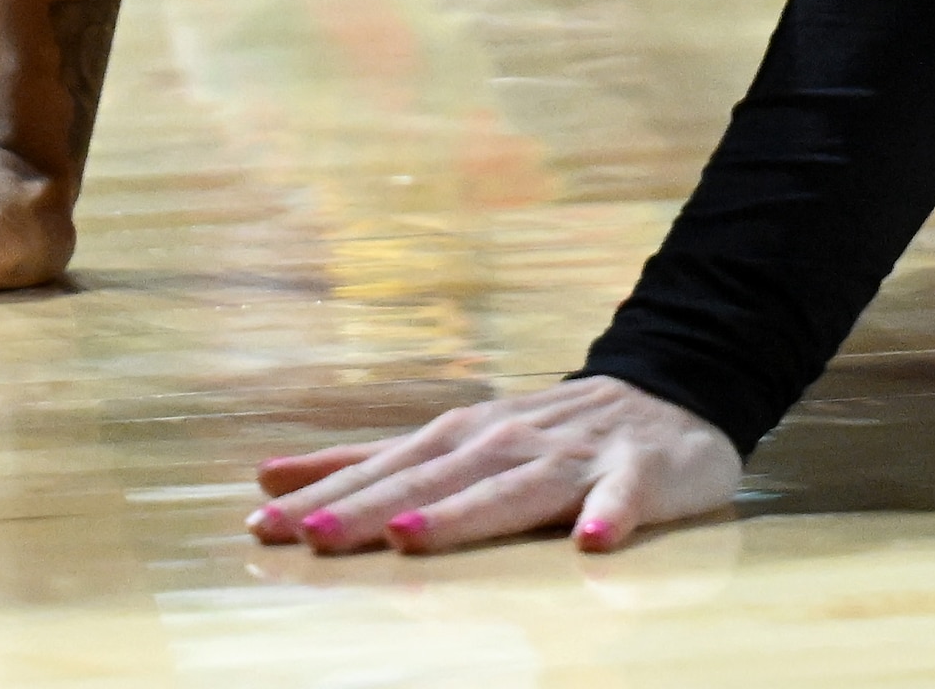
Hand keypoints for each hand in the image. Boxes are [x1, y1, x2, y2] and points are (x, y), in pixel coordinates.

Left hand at [250, 375, 738, 554]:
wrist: (670, 393)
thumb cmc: (547, 434)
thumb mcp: (455, 441)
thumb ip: (372, 466)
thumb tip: (270, 477)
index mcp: (463, 439)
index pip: (385, 469)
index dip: (326, 495)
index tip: (264, 522)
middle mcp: (508, 442)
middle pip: (432, 481)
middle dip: (370, 509)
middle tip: (313, 536)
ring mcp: (574, 456)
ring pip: (512, 489)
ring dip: (462, 514)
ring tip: (413, 539)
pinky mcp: (639, 471)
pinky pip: (624, 495)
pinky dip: (609, 513)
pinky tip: (592, 540)